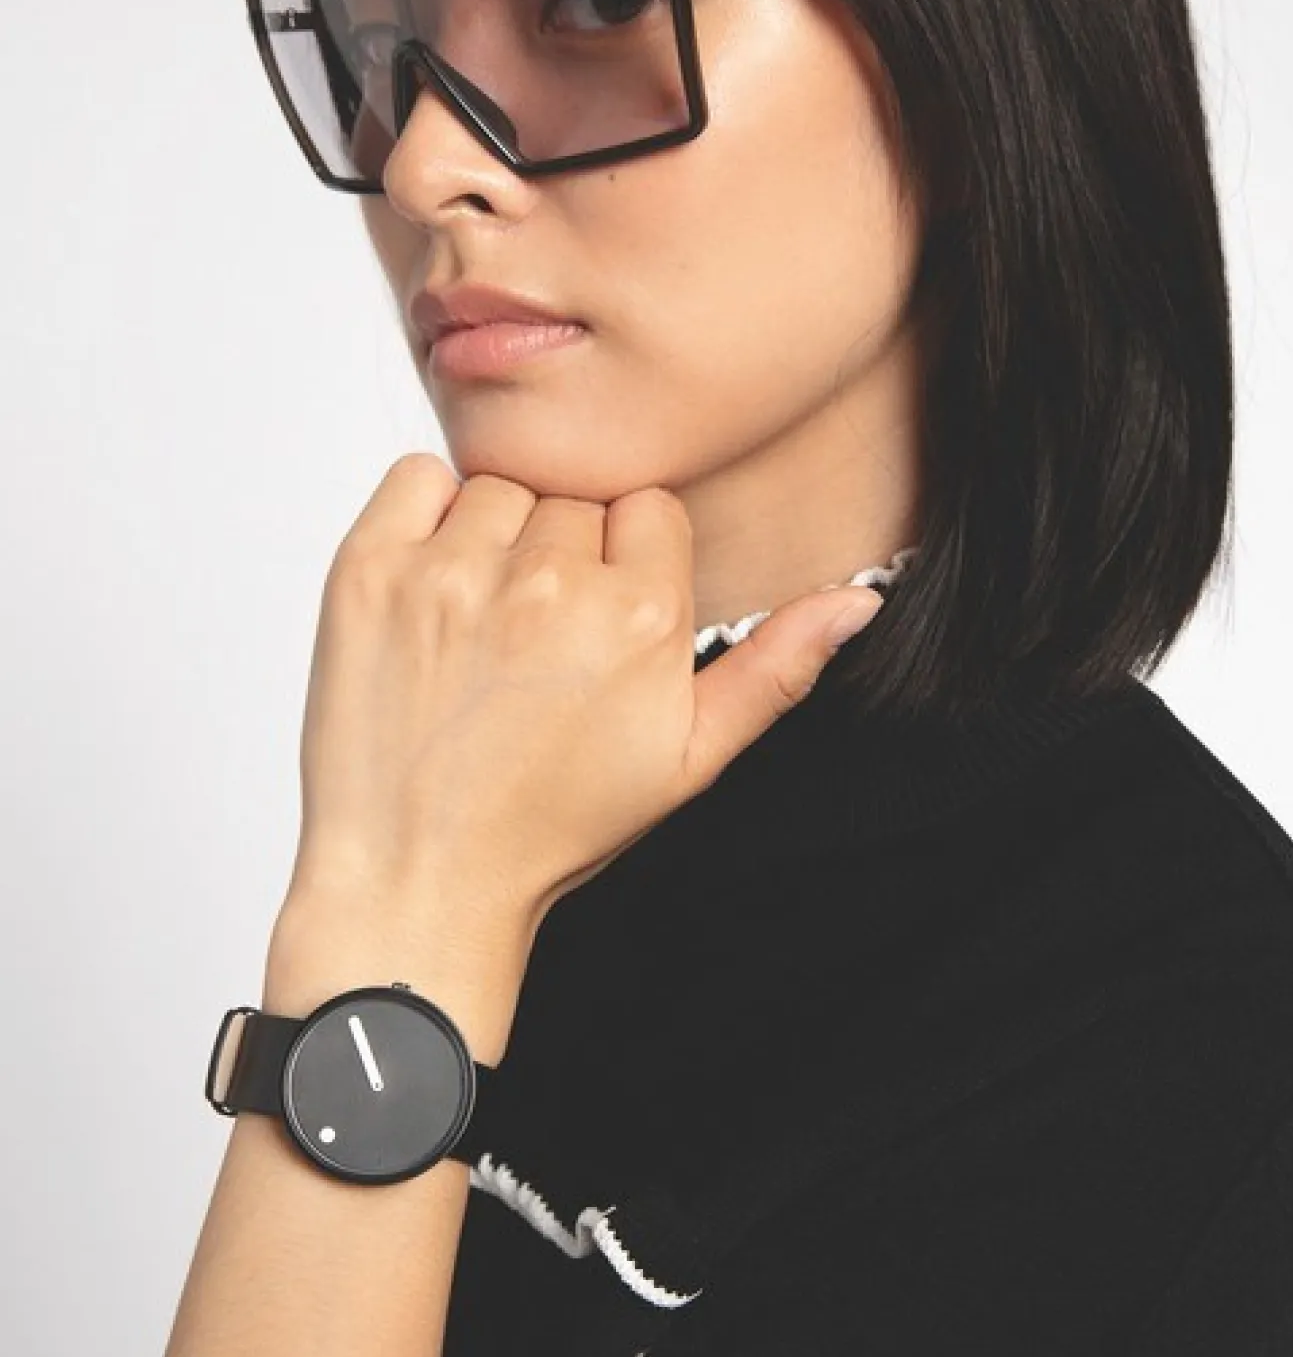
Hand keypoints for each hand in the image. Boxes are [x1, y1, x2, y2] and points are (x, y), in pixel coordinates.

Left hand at [284, 455, 885, 940]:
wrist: (419, 881)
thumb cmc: (553, 825)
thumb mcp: (690, 759)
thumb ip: (776, 668)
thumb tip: (858, 600)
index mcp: (641, 616)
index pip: (650, 509)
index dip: (627, 566)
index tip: (597, 626)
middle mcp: (552, 581)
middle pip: (576, 497)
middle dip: (564, 554)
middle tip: (535, 644)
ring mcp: (453, 573)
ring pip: (503, 487)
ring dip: (496, 539)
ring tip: (483, 627)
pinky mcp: (370, 571)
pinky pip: (418, 476)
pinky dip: (428, 514)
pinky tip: (436, 589)